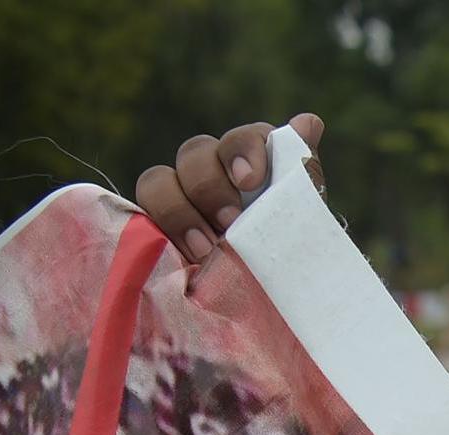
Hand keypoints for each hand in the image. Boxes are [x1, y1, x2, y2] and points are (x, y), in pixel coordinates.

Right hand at [135, 114, 325, 263]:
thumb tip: (309, 123)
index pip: (242, 139)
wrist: (268, 298)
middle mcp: (212, 170)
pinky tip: (172, 252)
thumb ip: (301, 173)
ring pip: (157, 180)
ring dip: (178, 213)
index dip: (243, 152)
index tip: (249, 180)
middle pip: (194, 153)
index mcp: (251, 161)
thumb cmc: (289, 251)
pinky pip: (139, 216)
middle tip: (229, 225)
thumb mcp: (303, 218)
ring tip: (203, 251)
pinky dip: (154, 229)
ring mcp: (179, 196)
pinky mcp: (156, 226)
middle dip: (209, 188)